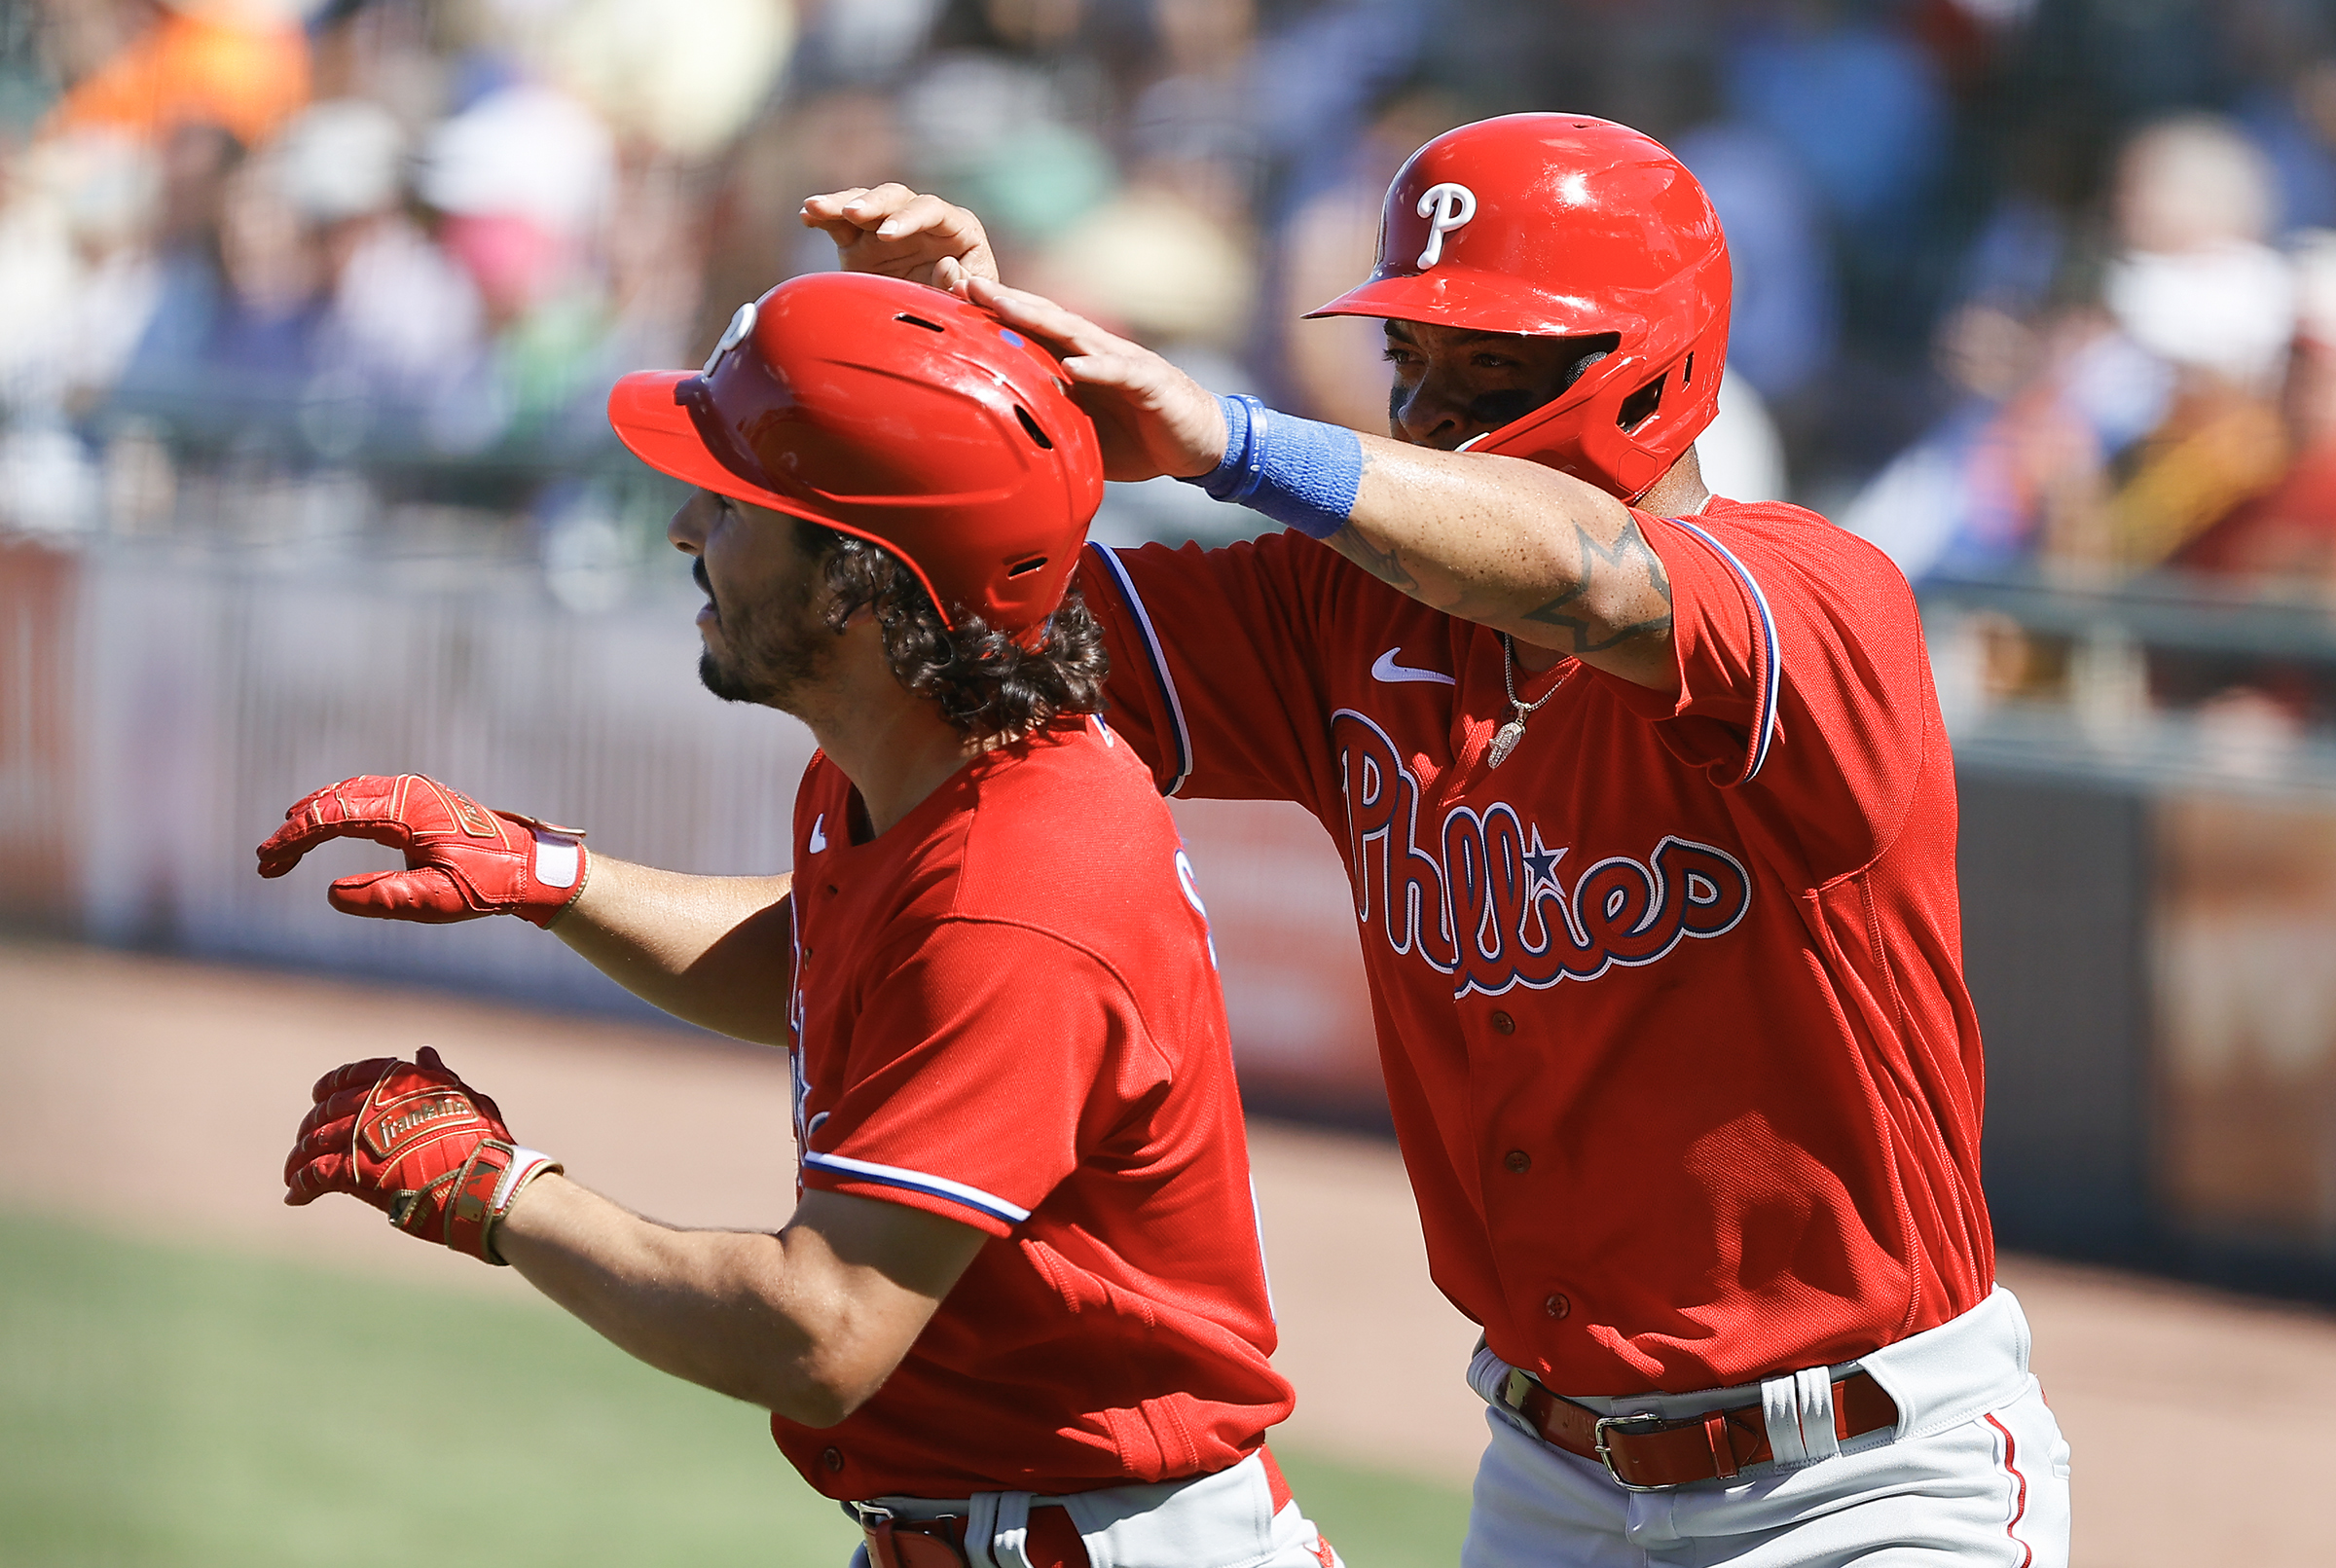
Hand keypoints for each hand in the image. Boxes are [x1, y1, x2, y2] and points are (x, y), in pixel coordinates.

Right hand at [255, 774, 586, 927]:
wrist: (531, 866)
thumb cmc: (488, 884)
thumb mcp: (436, 900)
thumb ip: (385, 897)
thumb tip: (331, 893)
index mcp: (406, 810)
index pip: (334, 816)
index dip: (295, 836)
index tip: (267, 859)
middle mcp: (407, 791)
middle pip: (335, 799)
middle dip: (297, 828)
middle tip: (266, 861)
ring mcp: (415, 792)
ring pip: (348, 794)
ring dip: (315, 817)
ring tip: (284, 848)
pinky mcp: (421, 800)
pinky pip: (367, 796)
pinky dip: (338, 811)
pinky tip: (325, 828)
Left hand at [284, 1047, 559, 1263]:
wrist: (485, 1181)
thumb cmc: (485, 1142)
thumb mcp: (465, 1098)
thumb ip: (438, 1076)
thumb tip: (424, 1050)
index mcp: (401, 1081)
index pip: (352, 1074)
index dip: (331, 1085)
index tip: (318, 1096)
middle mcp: (375, 1102)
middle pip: (326, 1112)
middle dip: (311, 1128)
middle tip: (305, 1145)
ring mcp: (362, 1135)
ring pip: (314, 1143)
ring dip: (299, 1159)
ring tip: (292, 1175)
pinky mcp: (354, 1171)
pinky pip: (314, 1174)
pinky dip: (301, 1185)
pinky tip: (295, 1196)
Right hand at [799, 184, 998, 289]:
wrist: (938, 328)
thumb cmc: (963, 309)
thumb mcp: (971, 302)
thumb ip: (961, 284)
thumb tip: (946, 264)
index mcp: (956, 228)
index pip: (932, 210)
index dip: (909, 218)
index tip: (886, 234)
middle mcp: (920, 220)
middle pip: (895, 197)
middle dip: (872, 203)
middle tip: (852, 213)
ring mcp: (887, 228)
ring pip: (864, 203)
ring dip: (840, 203)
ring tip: (813, 207)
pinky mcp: (861, 242)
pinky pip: (840, 223)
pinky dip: (824, 217)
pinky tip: (807, 217)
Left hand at [957, 276, 1230, 482]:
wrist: (1198, 443)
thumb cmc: (1139, 437)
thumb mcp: (1081, 434)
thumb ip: (1046, 427)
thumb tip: (999, 444)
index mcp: (1076, 360)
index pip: (1029, 331)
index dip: (994, 315)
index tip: (953, 300)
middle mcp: (1095, 350)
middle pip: (1043, 317)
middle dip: (1004, 300)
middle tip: (966, 282)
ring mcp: (1122, 361)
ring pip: (1075, 333)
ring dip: (1038, 318)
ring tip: (1004, 306)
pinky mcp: (1149, 382)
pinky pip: (1119, 372)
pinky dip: (1097, 369)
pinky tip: (1074, 369)